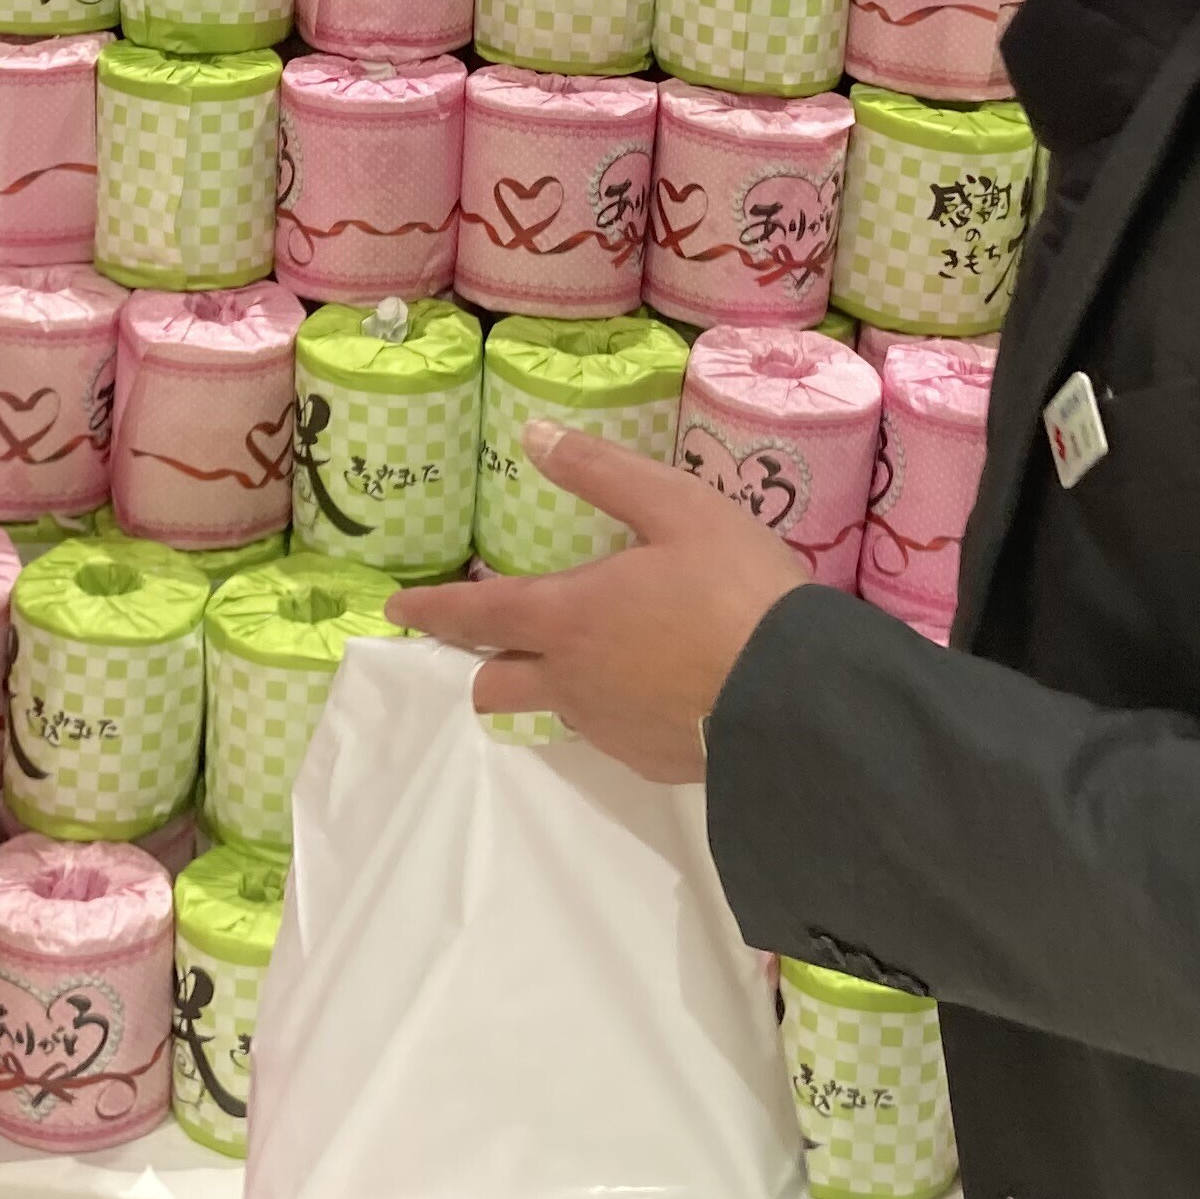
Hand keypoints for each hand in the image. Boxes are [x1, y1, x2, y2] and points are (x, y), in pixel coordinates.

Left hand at [385, 426, 816, 783]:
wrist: (802, 697)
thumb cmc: (735, 589)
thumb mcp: (676, 507)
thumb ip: (600, 473)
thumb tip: (533, 435)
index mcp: (567, 618)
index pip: (476, 617)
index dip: (433, 610)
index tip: (397, 610)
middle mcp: (573, 683)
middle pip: (495, 686)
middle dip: (483, 665)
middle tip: (495, 642)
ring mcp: (611, 731)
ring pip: (556, 712)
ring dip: (554, 686)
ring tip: (595, 658)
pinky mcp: (652, 762)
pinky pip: (613, 736)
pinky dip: (616, 711)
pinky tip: (656, 691)